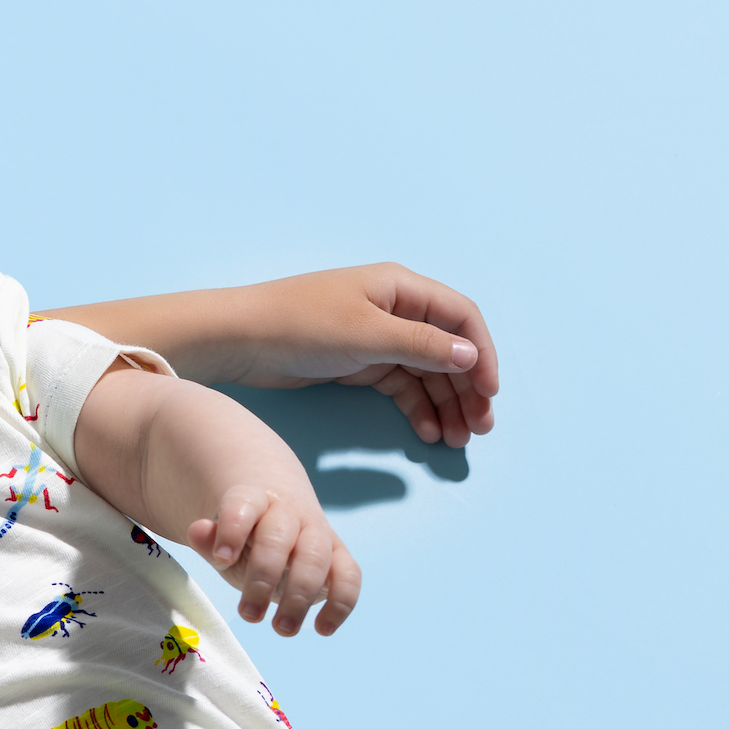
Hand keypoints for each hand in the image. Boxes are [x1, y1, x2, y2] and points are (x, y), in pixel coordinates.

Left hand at [188, 486, 359, 637]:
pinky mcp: (340, 557)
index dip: (233, 530)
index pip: (245, 505)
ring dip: (299, 597)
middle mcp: (291, 513)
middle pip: (280, 538)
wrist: (281, 529)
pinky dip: (341, 604)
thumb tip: (196, 530)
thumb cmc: (245, 543)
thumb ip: (210, 541)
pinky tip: (322, 630)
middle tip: (248, 615)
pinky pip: (349, 577)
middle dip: (263, 578)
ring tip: (282, 629)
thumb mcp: (222, 544)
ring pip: (316, 558)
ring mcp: (319, 533)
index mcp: (256, 501)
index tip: (222, 560)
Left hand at [220, 264, 499, 448]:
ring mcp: (377, 337)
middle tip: (479, 429)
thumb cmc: (299, 324)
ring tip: (456, 440)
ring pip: (425, 373)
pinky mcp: (358, 362)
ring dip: (445, 404)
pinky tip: (426, 433)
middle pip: (447, 350)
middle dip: (466, 389)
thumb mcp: (367, 335)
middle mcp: (395, 309)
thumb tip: (470, 356)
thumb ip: (421, 346)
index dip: (482, 355)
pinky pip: (399, 386)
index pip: (461, 318)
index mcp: (402, 288)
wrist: (238, 340)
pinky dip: (415, 408)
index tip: (489, 393)